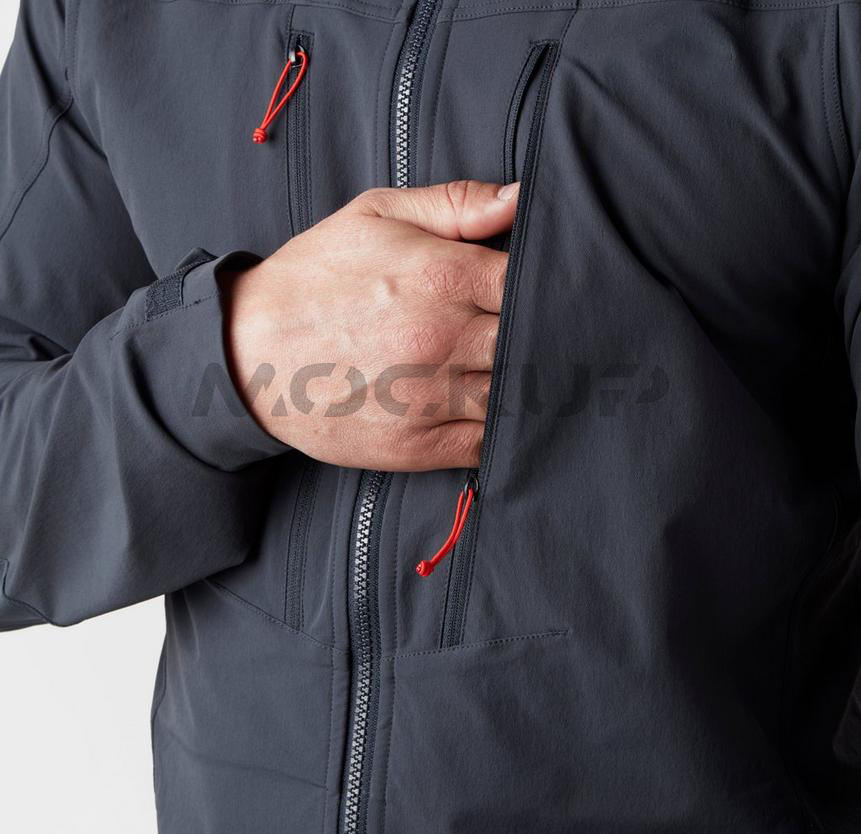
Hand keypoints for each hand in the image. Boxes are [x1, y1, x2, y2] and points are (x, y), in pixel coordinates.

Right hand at [222, 180, 517, 470]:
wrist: (247, 353)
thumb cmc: (314, 279)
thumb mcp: (376, 215)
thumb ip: (456, 204)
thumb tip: (523, 197)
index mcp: (442, 276)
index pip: (533, 286)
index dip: (548, 290)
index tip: (545, 293)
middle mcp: (443, 339)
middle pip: (534, 344)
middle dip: (544, 339)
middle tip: (544, 336)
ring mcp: (430, 399)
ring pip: (516, 397)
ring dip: (525, 386)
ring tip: (519, 373)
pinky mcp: (416, 446)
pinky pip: (486, 444)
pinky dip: (500, 431)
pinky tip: (492, 411)